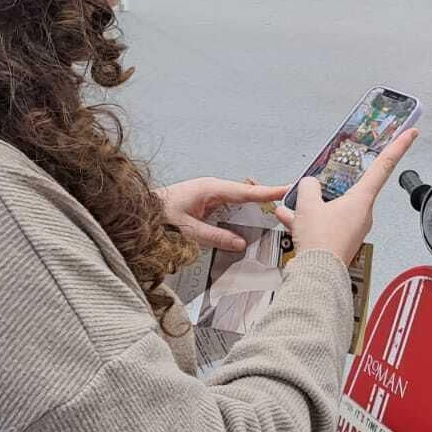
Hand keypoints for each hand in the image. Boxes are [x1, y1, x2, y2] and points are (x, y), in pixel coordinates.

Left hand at [157, 178, 288, 251]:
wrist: (143, 208)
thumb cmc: (159, 212)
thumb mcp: (187, 228)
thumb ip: (214, 237)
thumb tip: (239, 244)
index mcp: (212, 188)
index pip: (247, 191)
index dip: (269, 192)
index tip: (288, 189)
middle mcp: (214, 188)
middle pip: (248, 194)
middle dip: (267, 199)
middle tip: (286, 205)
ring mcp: (212, 194)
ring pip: (241, 201)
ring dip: (254, 208)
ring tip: (271, 216)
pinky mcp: (209, 202)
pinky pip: (232, 206)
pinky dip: (242, 213)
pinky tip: (247, 224)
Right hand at [275, 129, 418, 264]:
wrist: (317, 275)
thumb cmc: (321, 241)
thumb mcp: (308, 205)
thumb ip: (309, 187)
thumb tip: (309, 185)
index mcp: (362, 200)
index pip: (384, 166)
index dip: (398, 147)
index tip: (411, 133)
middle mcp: (362, 213)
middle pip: (350, 189)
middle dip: (330, 186)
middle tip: (318, 183)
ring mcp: (353, 228)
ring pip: (333, 208)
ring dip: (313, 206)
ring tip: (294, 206)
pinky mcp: (341, 240)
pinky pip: (325, 223)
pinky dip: (308, 220)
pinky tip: (289, 218)